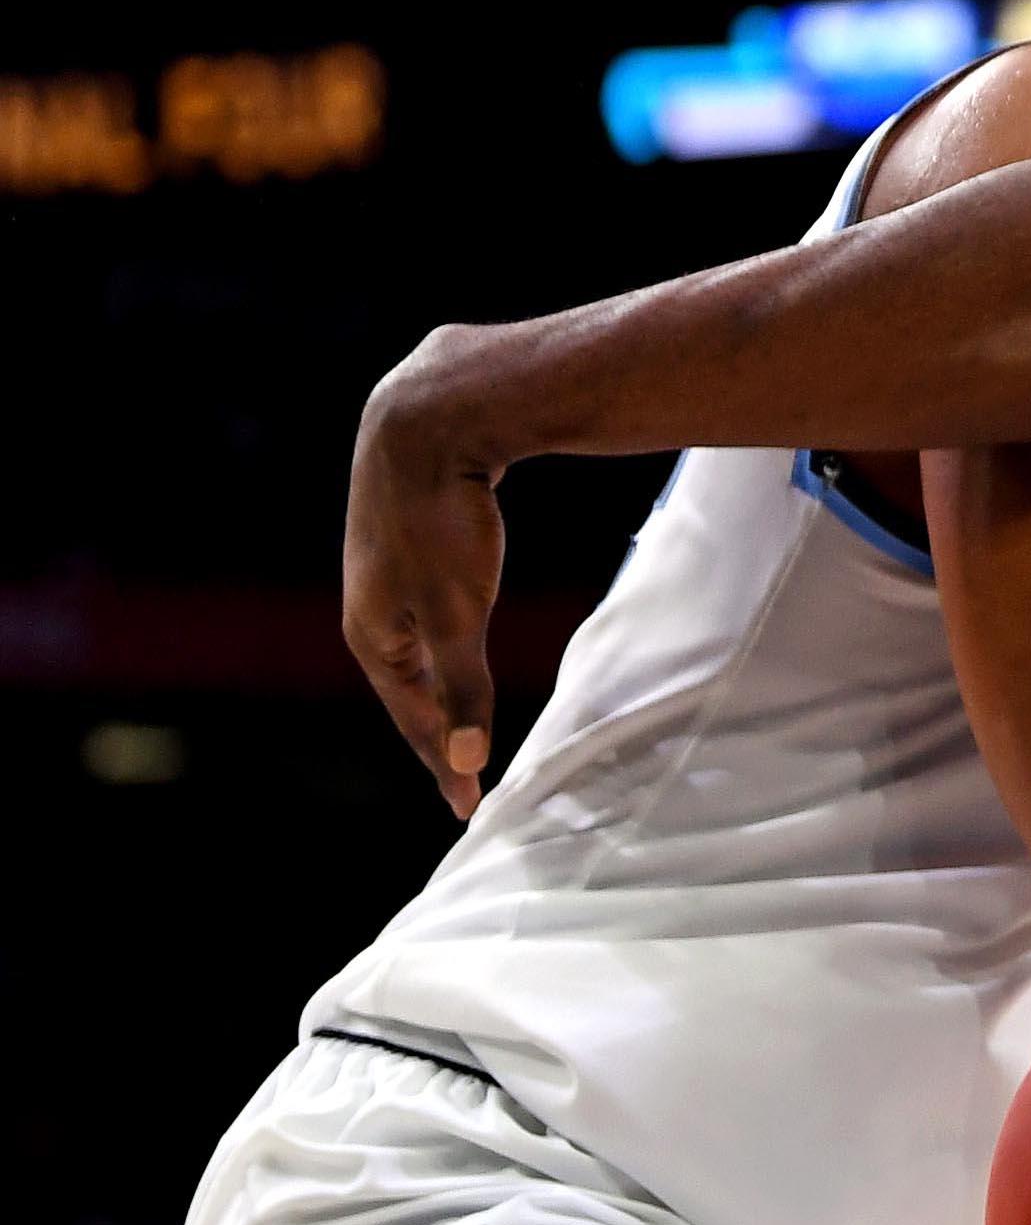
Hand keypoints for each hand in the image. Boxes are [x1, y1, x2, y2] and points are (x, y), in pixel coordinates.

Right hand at [340, 332, 509, 818]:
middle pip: (409, 686)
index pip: (413, 719)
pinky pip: (426, 606)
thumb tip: (467, 758)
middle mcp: (369, 608)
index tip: (467, 805)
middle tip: (464, 771)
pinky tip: (454, 636)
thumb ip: (464, 687)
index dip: (443, 762)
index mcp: (373, 636)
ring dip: (439, 682)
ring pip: (417, 644)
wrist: (427, 420)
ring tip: (458, 718)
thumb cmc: (440, 522)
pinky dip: (446, 635)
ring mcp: (382, 571)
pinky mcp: (405, 539)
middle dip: (436, 730)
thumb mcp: (460, 614)